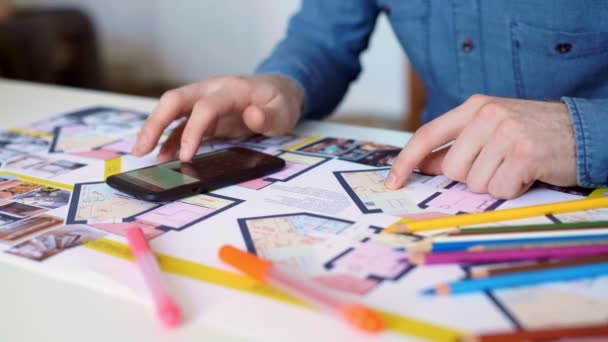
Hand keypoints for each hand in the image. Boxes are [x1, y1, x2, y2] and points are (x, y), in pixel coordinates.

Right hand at [132, 74, 303, 161]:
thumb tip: (252, 117)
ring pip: (172, 110)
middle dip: (155, 123)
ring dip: (155, 130)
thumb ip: (269, 116)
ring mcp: (205, 101)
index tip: (186, 156)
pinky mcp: (204, 114)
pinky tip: (162, 155)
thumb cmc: (280, 101)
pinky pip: (181, 124)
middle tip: (141, 149)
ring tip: (141, 153)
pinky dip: (170, 139)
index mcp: (231, 89)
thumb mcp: (284, 111)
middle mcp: (212, 90)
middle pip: (175, 100)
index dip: (193, 130)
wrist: (279, 90)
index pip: (205, 107)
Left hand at [385, 95, 576, 198]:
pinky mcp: (525, 153)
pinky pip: (499, 189)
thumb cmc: (532, 133)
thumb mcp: (492, 129)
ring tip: (515, 167)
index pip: (428, 134)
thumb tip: (425, 164)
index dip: (406, 160)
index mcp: (474, 107)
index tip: (393, 181)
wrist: (583, 131)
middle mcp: (487, 115)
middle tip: (498, 165)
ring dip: (494, 183)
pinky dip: (512, 189)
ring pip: (475, 182)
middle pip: (453, 169)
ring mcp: (507, 132)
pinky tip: (527, 174)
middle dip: (472, 176)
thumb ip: (458, 144)